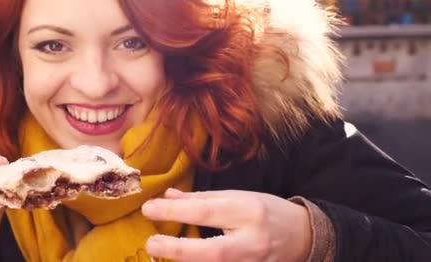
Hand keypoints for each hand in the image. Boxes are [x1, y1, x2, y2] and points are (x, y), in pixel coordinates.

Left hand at [141, 189, 311, 261]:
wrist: (303, 236)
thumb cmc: (267, 211)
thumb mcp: (238, 196)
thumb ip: (202, 199)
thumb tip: (168, 197)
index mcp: (248, 211)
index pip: (205, 212)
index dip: (174, 211)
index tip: (149, 208)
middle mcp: (251, 241)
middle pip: (211, 252)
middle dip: (177, 249)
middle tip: (151, 244)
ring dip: (186, 261)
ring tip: (161, 254)